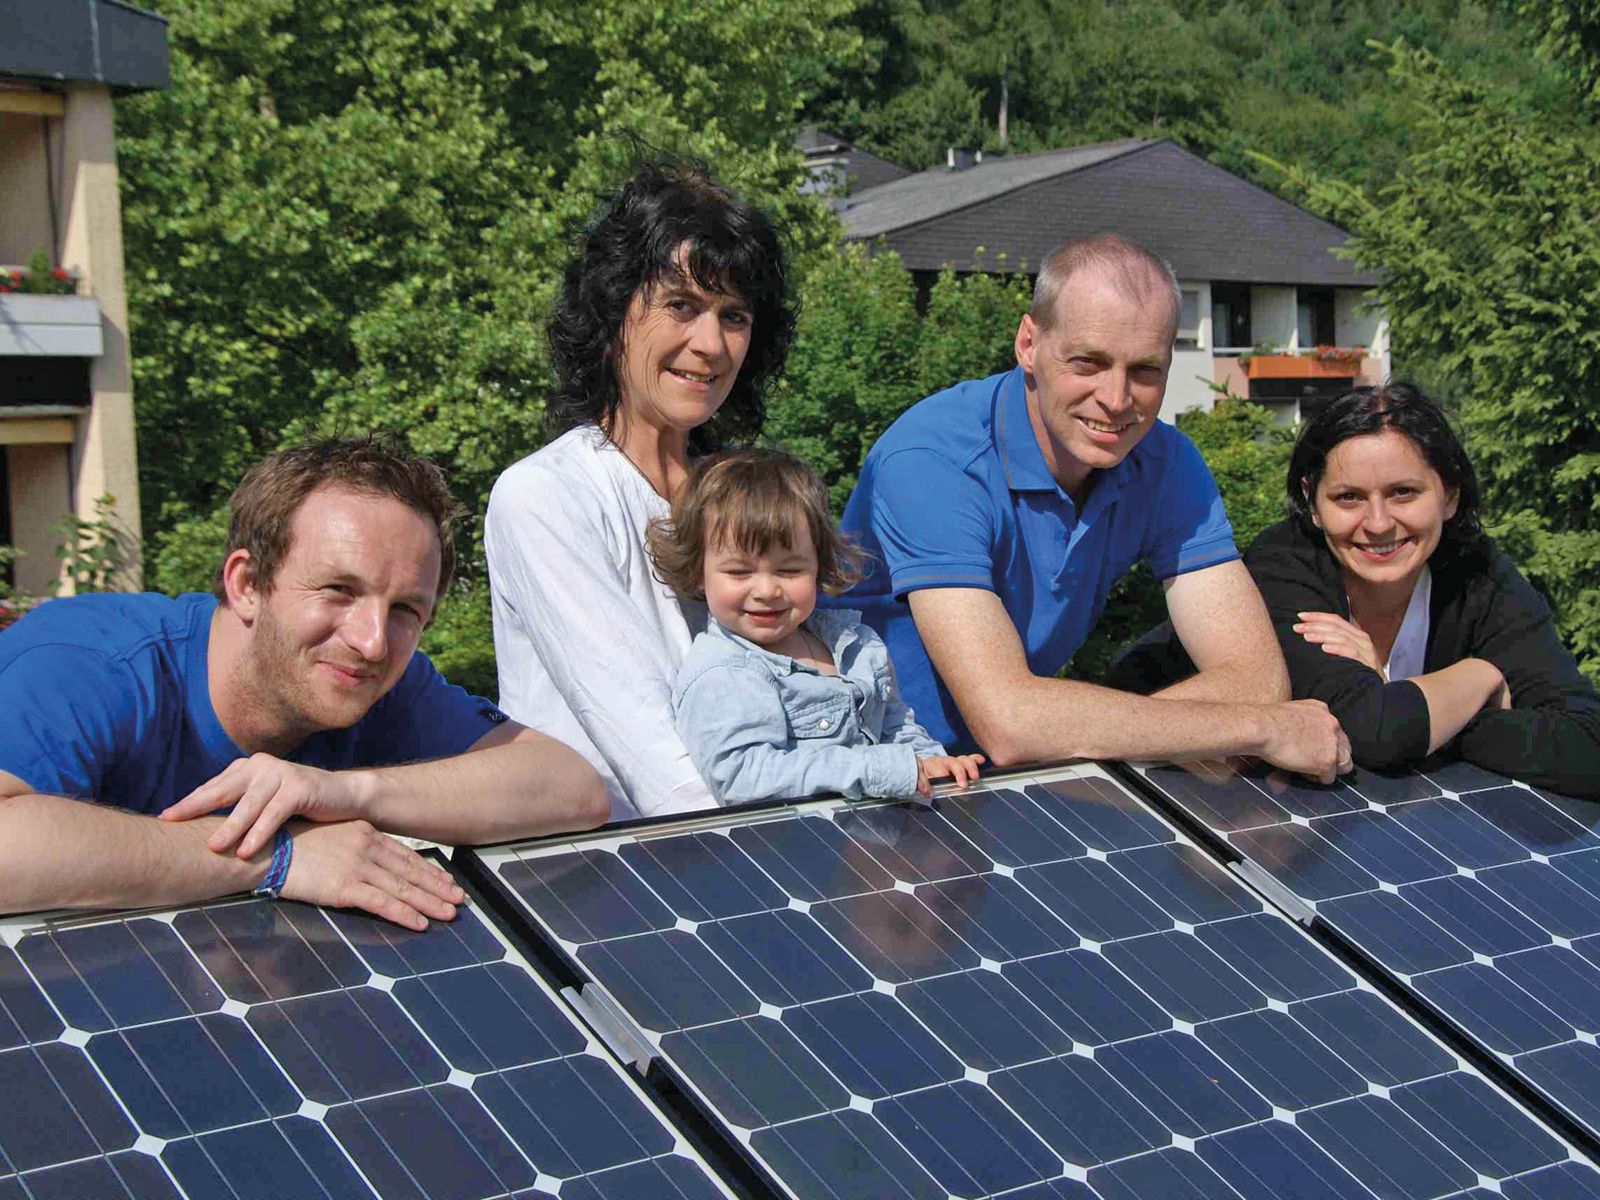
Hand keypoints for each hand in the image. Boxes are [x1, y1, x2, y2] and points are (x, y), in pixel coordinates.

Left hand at [160, 754, 366, 858]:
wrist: (345, 795)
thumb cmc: (301, 804)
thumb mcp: (266, 801)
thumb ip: (241, 805)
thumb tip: (203, 828)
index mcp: (249, 768)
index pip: (213, 786)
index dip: (189, 802)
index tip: (166, 817)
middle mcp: (261, 765)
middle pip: (223, 790)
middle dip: (195, 807)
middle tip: (172, 822)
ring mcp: (281, 773)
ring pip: (248, 804)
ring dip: (230, 827)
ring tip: (213, 846)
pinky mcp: (300, 786)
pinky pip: (274, 813)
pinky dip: (259, 833)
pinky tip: (247, 850)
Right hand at [278, 819, 463, 930]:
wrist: (265, 845)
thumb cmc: (290, 840)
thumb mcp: (329, 834)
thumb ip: (351, 845)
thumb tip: (368, 859)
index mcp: (364, 832)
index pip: (404, 854)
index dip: (428, 869)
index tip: (446, 879)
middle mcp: (367, 847)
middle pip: (411, 871)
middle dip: (438, 886)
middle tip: (459, 898)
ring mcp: (358, 867)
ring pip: (403, 888)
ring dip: (430, 902)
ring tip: (449, 913)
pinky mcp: (345, 887)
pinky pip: (383, 903)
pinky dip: (405, 914)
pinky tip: (420, 923)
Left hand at [916, 753, 986, 795]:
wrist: (921, 768)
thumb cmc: (921, 774)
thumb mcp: (917, 778)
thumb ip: (921, 783)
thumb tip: (927, 791)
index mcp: (932, 764)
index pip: (939, 769)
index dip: (942, 775)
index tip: (947, 786)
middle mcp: (945, 761)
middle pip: (953, 762)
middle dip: (959, 772)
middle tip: (963, 784)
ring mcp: (954, 762)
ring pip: (963, 760)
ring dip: (970, 768)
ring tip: (975, 777)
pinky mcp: (961, 763)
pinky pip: (970, 759)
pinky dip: (976, 759)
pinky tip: (981, 761)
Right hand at [1257, 699, 1351, 783]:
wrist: (1261, 728)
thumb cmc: (1264, 721)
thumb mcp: (1289, 712)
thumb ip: (1301, 721)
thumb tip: (1296, 736)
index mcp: (1322, 710)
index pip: (1334, 731)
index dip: (1325, 743)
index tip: (1313, 749)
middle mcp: (1332, 724)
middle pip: (1344, 748)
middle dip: (1332, 757)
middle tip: (1314, 764)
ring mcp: (1332, 743)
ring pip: (1343, 764)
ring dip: (1328, 769)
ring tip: (1310, 771)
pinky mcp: (1327, 761)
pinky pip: (1329, 777)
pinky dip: (1318, 779)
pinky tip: (1303, 774)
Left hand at [1293, 612, 1383, 675]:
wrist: (1377, 690)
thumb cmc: (1358, 671)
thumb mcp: (1347, 653)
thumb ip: (1334, 642)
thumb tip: (1309, 634)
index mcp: (1356, 635)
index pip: (1335, 620)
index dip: (1317, 616)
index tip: (1300, 616)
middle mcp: (1362, 640)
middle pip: (1336, 627)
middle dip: (1314, 625)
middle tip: (1297, 627)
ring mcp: (1366, 652)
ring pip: (1342, 637)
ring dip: (1322, 636)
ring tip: (1307, 636)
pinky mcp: (1368, 664)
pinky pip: (1352, 653)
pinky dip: (1338, 649)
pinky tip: (1325, 648)